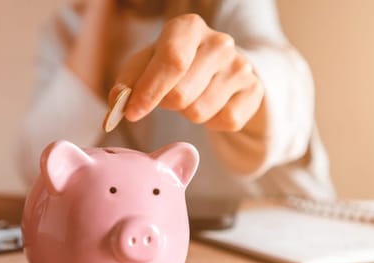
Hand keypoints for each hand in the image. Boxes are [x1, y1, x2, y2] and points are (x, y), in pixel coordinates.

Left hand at [109, 14, 263, 131]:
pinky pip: (225, 122)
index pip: (171, 61)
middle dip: (167, 104)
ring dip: (188, 114)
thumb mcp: (148, 65)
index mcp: (189, 28)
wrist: (222, 69)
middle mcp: (219, 42)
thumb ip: (128, 82)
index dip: (149, 92)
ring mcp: (241, 66)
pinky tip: (213, 105)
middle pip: (181, 94)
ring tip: (193, 97)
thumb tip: (118, 103)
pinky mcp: (254, 91)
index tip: (132, 113)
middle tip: (170, 96)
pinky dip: (212, 123)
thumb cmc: (176, 66)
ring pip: (200, 112)